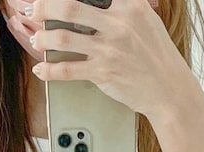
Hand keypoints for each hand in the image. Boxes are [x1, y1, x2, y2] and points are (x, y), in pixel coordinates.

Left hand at [26, 0, 194, 120]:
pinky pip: (68, 70)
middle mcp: (117, 24)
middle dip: (45, 7)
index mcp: (130, 6)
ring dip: (43, 37)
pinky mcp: (103, 73)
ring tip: (35, 39)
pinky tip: (41, 69)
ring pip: (64, 37)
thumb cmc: (158, 56)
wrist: (169, 90)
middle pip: (70, 6)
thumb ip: (125, 8)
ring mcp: (109, 49)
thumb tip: (103, 3)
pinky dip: (50, 70)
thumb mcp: (147, 21)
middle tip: (33, 8)